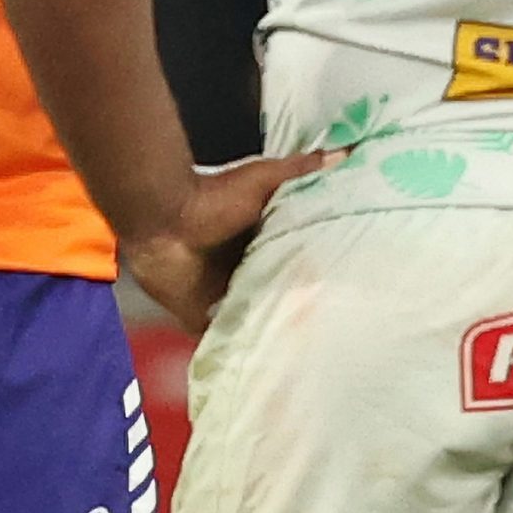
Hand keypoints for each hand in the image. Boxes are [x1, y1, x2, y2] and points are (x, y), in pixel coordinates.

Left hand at [121, 151, 333, 334]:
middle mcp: (243, 267)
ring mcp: (222, 294)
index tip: (347, 283)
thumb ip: (299, 170)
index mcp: (258, 239)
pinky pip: (224, 337)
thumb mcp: (263, 178)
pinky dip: (238, 346)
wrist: (165, 218)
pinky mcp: (201, 315)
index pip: (292, 259)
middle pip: (276, 290)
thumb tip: (345, 152)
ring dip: (271, 327)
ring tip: (308, 350)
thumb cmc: (213, 197)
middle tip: (334, 323)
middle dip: (297, 304)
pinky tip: (264, 360)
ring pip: (255, 316)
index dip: (314, 269)